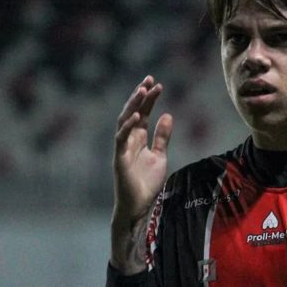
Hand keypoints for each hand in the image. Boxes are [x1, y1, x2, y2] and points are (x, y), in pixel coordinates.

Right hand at [111, 76, 172, 272]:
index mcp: (138, 138)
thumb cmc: (146, 183)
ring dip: (133, 105)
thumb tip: (167, 114)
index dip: (149, 99)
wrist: (138, 206)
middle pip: (132, 112)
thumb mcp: (159, 156)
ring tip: (143, 91)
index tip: (157, 84)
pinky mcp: (119, 159)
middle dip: (140, 95)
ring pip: (124, 121)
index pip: (143, 113)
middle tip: (149, 79)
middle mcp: (128, 140)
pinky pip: (120, 139)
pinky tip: (138, 116)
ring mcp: (122, 148)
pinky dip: (128, 127)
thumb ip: (162, 137)